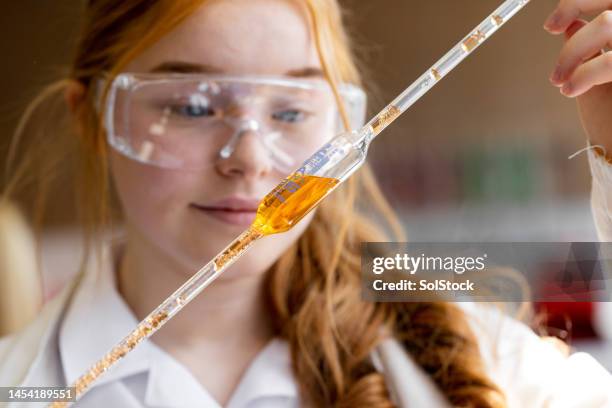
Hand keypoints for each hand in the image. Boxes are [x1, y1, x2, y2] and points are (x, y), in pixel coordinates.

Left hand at [545, 0, 611, 150]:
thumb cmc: (611, 119)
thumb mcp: (598, 78)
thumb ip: (591, 48)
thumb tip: (571, 22)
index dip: (578, 1)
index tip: (551, 25)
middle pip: (609, 9)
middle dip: (574, 17)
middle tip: (553, 38)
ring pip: (607, 25)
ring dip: (573, 51)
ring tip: (560, 80)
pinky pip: (610, 61)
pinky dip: (584, 72)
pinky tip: (570, 89)